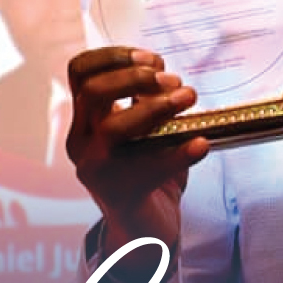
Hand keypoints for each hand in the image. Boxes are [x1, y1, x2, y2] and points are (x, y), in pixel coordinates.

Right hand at [66, 47, 209, 273]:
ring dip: (156, 107)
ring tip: (189, 98)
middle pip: (93, 92)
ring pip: (114, 128)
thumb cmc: (148, 169)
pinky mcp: (120, 194)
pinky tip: (202, 144)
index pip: (79, 72)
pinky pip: (150, 168)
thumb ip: (146, 101)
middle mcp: (81, 142)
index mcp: (85, 120)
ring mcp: (96, 170)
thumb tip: (162, 72)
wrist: (147, 227)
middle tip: (174, 80)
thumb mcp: (146, 128)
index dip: (114, 56)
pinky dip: (181, 153)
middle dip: (136, 77)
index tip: (152, 57)